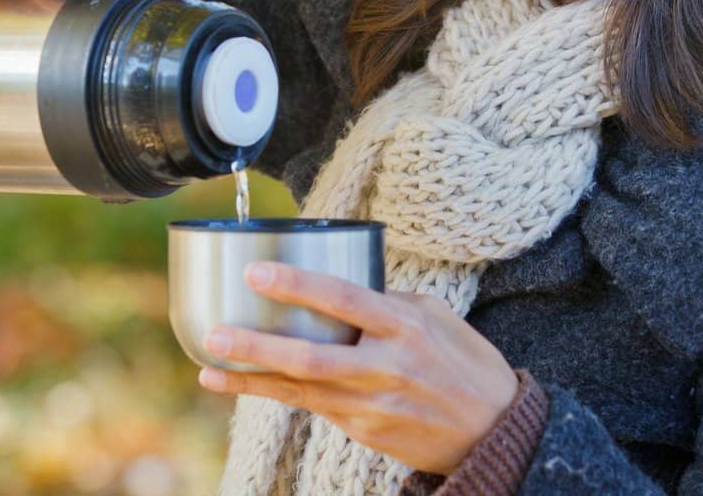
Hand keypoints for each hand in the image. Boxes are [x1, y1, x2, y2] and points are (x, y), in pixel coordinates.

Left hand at [197, 261, 518, 475]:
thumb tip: (340, 289)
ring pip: (301, 389)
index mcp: (406, 326)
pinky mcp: (364, 429)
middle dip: (259, 345)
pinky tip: (239, 384)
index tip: (258, 272)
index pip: (345, 300)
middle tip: (216, 331)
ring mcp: (373, 403)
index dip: (299, 286)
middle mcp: (387, 366)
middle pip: (312, 356)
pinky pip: (311, 405)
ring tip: (209, 364)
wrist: (493, 430)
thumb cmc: (464, 362)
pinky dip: (272, 394)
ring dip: (251, 378)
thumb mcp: (435, 317)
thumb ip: (387, 303)